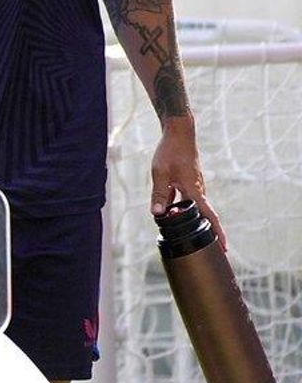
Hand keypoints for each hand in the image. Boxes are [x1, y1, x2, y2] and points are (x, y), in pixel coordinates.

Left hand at [151, 124, 225, 247]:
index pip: (209, 217)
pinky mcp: (189, 181)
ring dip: (192, 219)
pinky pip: (187, 199)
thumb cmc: (170, 152)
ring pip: (194, 207)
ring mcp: (195, 186)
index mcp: (194, 191)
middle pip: (204, 216)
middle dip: (207, 232)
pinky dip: (182, 207)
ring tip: (186, 232)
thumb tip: (158, 214)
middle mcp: (198, 190)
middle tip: (210, 249)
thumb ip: (159, 194)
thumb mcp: (160, 174)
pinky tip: (170, 209)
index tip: (224, 248)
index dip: (217, 233)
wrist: (179, 133)